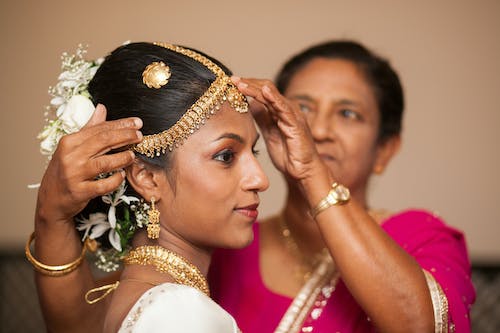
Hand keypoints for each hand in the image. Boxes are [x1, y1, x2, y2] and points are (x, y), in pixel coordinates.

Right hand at [36, 104, 142, 224]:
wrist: (51, 198)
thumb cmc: (64, 170)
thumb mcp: (72, 147)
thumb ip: (89, 128)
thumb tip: (101, 108)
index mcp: (70, 142)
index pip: (99, 129)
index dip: (120, 124)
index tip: (137, 123)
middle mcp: (71, 156)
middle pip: (104, 141)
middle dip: (125, 136)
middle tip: (140, 136)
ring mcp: (75, 175)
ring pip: (105, 163)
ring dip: (122, 158)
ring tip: (132, 155)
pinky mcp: (80, 192)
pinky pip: (104, 185)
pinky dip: (115, 180)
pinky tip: (121, 175)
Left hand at [232, 77, 325, 180]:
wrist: (303, 171)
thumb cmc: (288, 154)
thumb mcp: (269, 133)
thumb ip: (262, 119)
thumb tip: (249, 105)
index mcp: (279, 110)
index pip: (262, 92)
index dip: (247, 86)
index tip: (231, 83)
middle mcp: (287, 108)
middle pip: (266, 88)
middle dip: (248, 83)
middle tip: (232, 79)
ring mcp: (292, 114)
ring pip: (272, 95)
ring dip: (255, 88)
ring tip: (240, 83)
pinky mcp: (296, 123)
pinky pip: (284, 108)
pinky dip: (274, 98)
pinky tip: (264, 91)